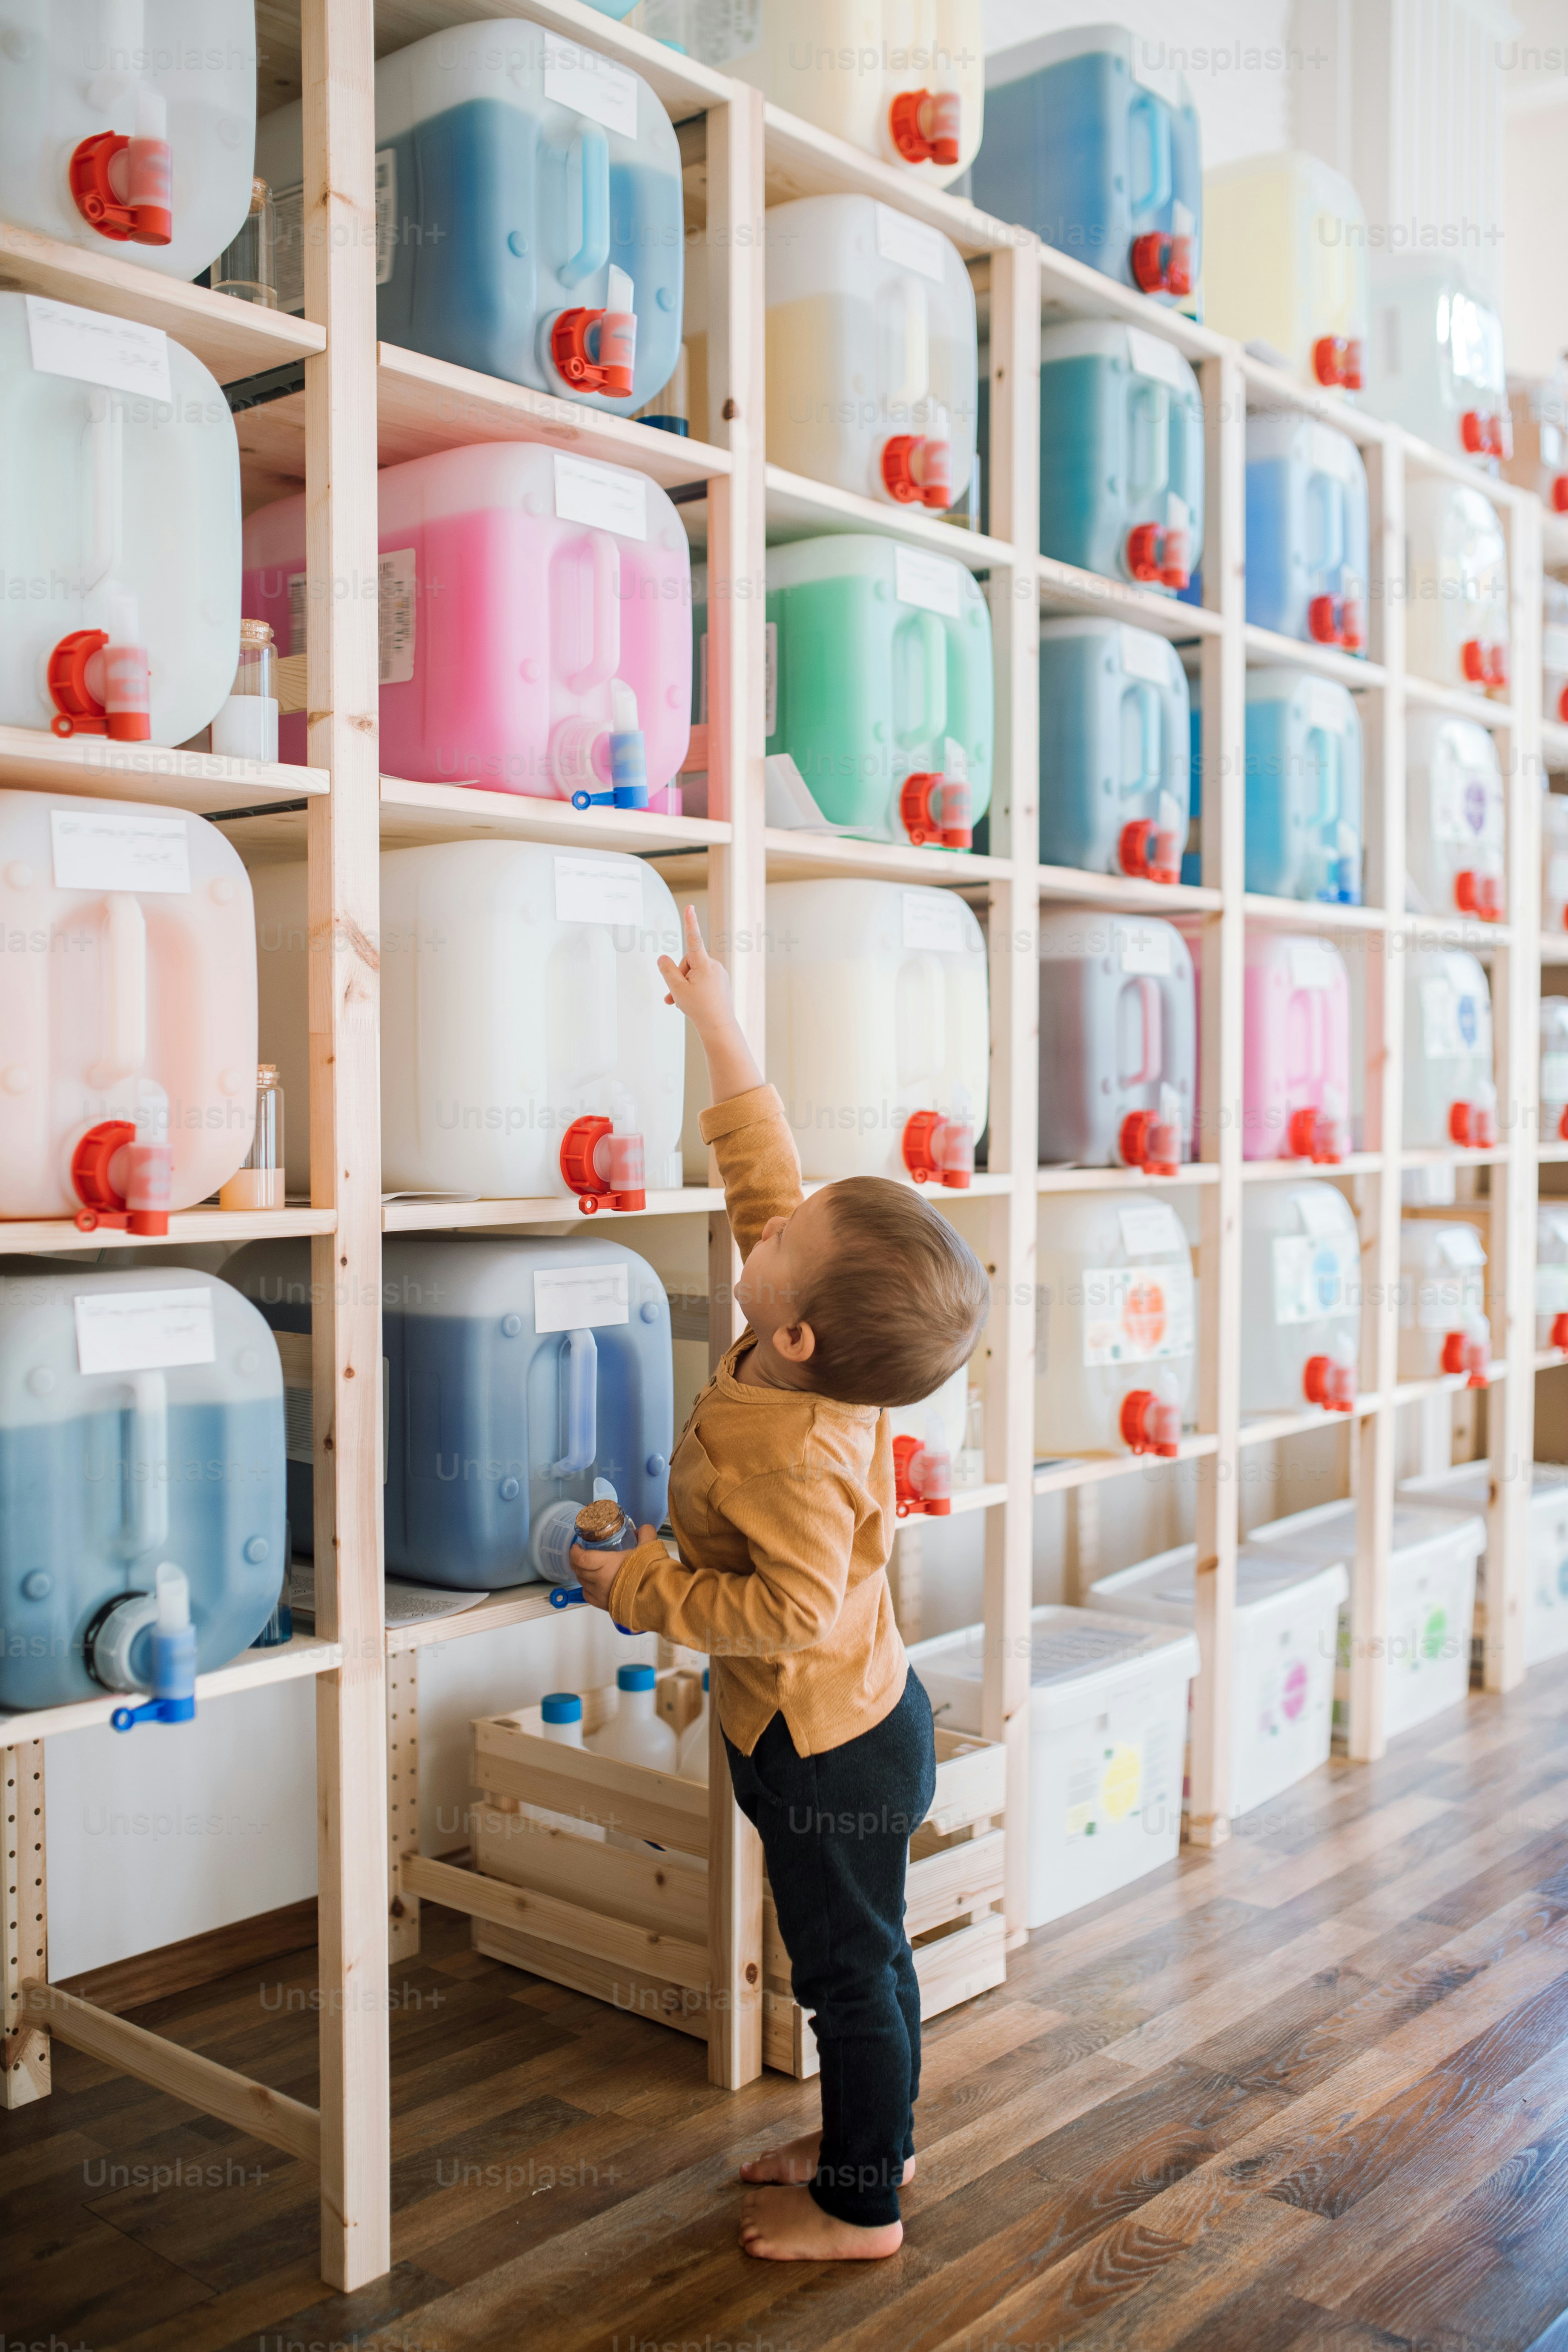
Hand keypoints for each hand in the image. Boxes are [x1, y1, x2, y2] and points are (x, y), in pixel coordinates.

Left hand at [570, 1525, 659, 1612]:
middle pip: (579, 1571)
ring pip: (582, 1583)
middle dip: (577, 1561)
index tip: (576, 1546)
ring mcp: (601, 1595)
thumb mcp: (649, 1548)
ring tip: (588, 1569)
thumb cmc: (651, 1574)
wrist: (659, 1598)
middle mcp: (599, 1581)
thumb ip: (645, 1534)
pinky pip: (588, 1596)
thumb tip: (643, 1529)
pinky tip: (593, 1585)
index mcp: (606, 1564)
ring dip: (582, 1575)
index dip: (575, 1552)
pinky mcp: (605, 1605)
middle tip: (581, 1554)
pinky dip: (587, 1589)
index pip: (581, 1558)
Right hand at [658, 903, 734, 1034]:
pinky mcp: (722, 983)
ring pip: (694, 974)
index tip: (690, 907)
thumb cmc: (700, 1009)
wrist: (719, 1028)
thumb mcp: (676, 989)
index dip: (690, 922)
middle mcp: (714, 966)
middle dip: (679, 977)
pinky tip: (695, 1003)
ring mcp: (719, 975)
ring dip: (685, 985)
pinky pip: (703, 981)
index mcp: (703, 964)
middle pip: (687, 963)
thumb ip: (667, 971)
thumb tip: (663, 958)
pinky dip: (695, 989)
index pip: (693, 939)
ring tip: (683, 1002)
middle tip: (675, 996)